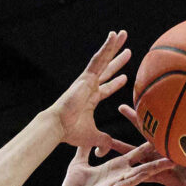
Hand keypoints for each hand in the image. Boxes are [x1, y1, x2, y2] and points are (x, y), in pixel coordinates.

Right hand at [46, 30, 130, 155]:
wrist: (58, 126)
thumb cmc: (70, 133)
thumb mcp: (92, 137)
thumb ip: (103, 142)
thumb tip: (106, 152)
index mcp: (90, 100)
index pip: (105, 89)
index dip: (115, 84)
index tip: (124, 78)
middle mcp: (89, 87)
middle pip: (107, 70)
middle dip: (117, 60)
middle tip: (127, 50)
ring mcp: (87, 80)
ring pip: (104, 59)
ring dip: (113, 46)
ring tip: (122, 33)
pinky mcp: (86, 76)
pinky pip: (99, 57)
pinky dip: (107, 46)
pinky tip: (114, 35)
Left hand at [54, 138, 172, 185]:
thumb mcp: (79, 164)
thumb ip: (84, 150)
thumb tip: (85, 137)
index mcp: (114, 167)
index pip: (135, 152)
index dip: (146, 142)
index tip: (160, 132)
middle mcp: (120, 175)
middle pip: (144, 161)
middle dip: (159, 153)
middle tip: (175, 143)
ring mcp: (117, 184)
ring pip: (141, 173)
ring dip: (156, 168)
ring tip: (173, 161)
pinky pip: (126, 184)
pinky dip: (136, 178)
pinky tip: (147, 173)